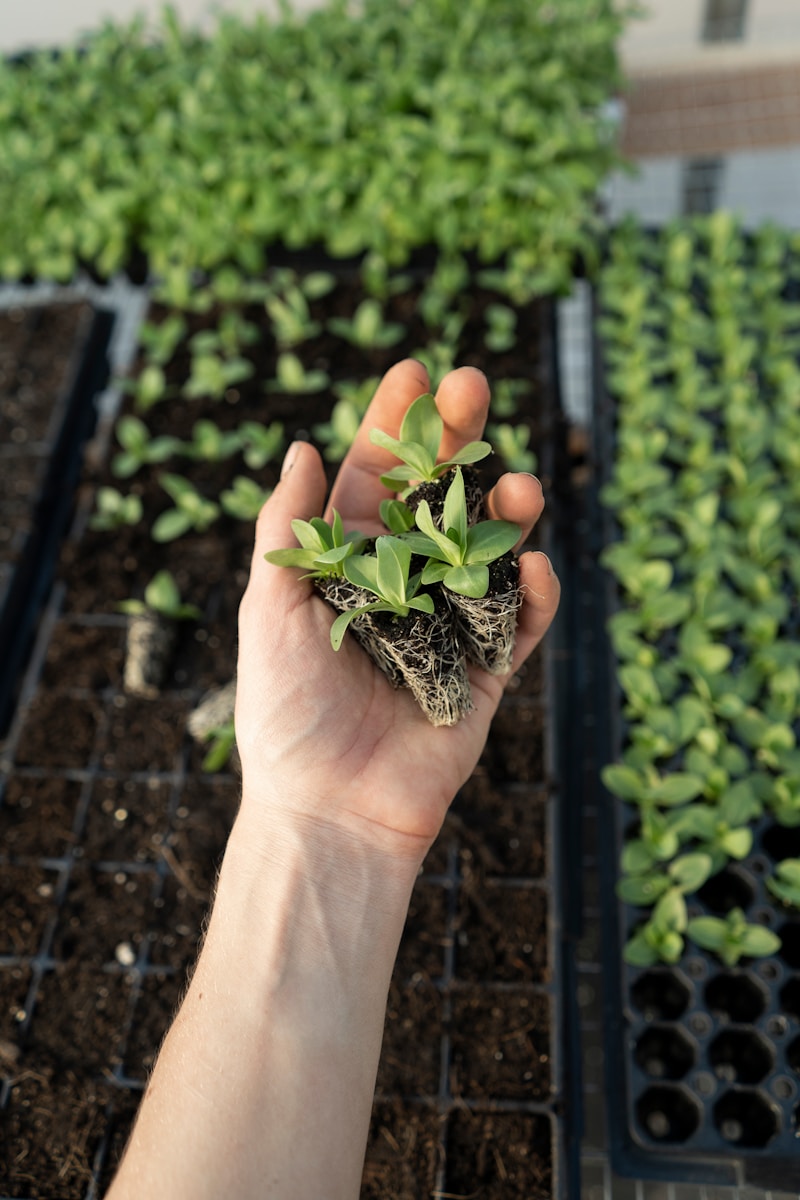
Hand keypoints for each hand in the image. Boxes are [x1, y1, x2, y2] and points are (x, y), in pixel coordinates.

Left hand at [234, 360, 559, 863]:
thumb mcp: (272, 611)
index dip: (394, 424)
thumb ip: (289, 531)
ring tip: (520, 484)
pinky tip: (539, 567)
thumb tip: (298, 445)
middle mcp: (401, 582)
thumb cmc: (287, 712)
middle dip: (458, 440)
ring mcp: (449, 622)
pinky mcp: (486, 672)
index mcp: (347, 563)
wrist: (330, 809)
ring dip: (509, 511)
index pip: (373, 478)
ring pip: (491, 549)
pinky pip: (521, 623)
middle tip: (474, 387)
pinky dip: (535, 594)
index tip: (414, 369)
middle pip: (439, 495)